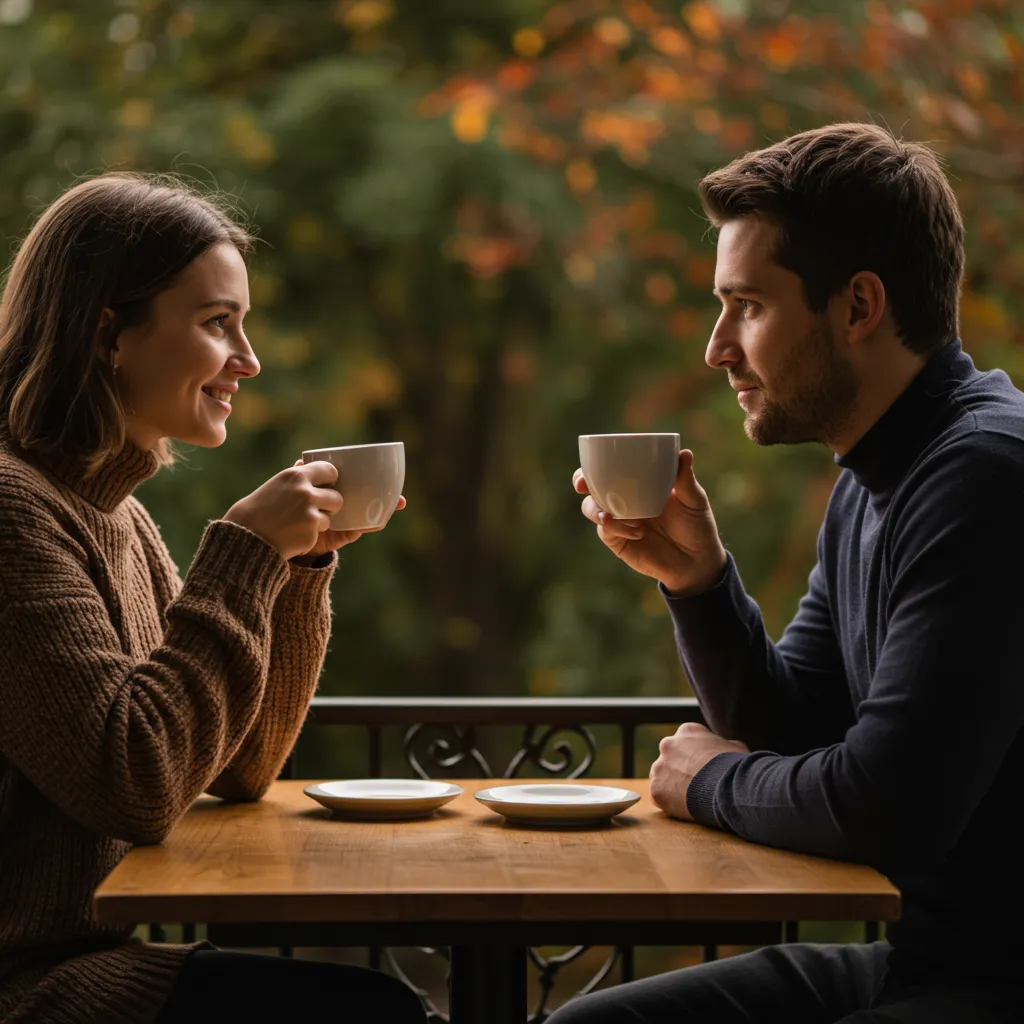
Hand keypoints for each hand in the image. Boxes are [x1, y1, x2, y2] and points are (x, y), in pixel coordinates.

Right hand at [222, 461, 350, 561]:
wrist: (245, 537)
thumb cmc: (257, 511)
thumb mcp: (274, 486)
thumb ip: (294, 478)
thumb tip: (303, 463)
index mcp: (295, 476)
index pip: (330, 470)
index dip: (330, 480)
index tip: (328, 485)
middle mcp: (305, 492)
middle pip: (337, 497)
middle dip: (330, 506)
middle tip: (317, 509)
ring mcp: (309, 513)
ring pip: (330, 517)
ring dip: (320, 522)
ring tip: (298, 523)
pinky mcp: (310, 532)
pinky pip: (319, 533)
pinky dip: (310, 535)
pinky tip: (292, 534)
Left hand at [285, 462, 406, 563]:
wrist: (289, 538)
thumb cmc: (294, 511)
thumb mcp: (298, 492)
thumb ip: (302, 477)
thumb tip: (301, 460)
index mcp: (337, 491)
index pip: (357, 481)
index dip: (372, 475)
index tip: (385, 467)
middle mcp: (346, 504)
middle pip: (370, 495)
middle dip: (387, 491)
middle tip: (397, 485)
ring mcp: (349, 519)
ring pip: (372, 511)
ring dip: (387, 507)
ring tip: (399, 502)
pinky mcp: (346, 534)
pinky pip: (362, 528)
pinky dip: (373, 525)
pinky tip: (381, 521)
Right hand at [573, 449, 727, 595]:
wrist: (697, 561)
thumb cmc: (697, 525)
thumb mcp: (694, 500)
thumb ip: (686, 479)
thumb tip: (684, 453)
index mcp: (638, 484)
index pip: (610, 469)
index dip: (594, 465)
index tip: (590, 463)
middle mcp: (623, 500)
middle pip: (592, 488)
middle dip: (582, 483)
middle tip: (583, 486)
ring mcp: (619, 521)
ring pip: (593, 510)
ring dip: (600, 510)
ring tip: (625, 517)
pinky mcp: (618, 542)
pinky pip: (607, 532)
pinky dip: (617, 528)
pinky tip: (638, 531)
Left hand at [649, 722, 748, 820]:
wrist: (728, 788)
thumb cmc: (735, 767)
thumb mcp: (735, 747)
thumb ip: (722, 745)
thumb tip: (725, 748)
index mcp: (686, 732)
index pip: (685, 744)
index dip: (695, 758)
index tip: (703, 769)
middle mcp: (668, 744)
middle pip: (670, 758)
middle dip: (679, 769)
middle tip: (695, 784)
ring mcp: (659, 767)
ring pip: (661, 776)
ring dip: (672, 785)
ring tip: (691, 797)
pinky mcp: (656, 788)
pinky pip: (659, 796)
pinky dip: (668, 802)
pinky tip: (684, 806)